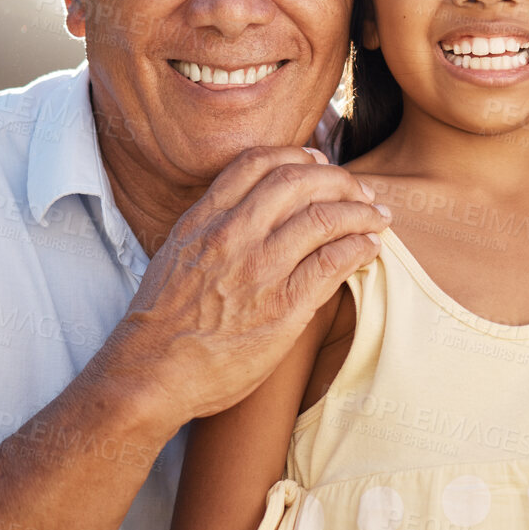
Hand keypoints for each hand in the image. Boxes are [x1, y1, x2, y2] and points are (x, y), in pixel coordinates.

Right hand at [93, 146, 388, 431]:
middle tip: (361, 191)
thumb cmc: (162, 323)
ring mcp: (259, 269)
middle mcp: (232, 235)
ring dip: (361, 212)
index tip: (320, 162)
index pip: (257, 162)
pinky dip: (359, 248)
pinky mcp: (283, 307)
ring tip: (378, 218)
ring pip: (324, 217)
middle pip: (299, 180)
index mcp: (204, 219)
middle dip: (339, 179)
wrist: (150, 374)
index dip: (298, 155)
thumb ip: (210, 229)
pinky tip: (370, 249)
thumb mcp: (175, 256)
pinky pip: (333, 262)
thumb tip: (244, 212)